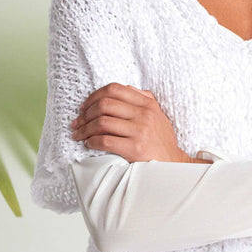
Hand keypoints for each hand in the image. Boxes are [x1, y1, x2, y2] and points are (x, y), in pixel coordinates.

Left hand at [69, 83, 193, 162]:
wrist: (174, 163)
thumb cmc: (161, 140)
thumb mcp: (157, 114)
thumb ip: (142, 99)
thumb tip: (121, 88)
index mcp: (147, 103)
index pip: (115, 89)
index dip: (94, 95)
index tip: (84, 106)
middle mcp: (144, 114)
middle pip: (105, 104)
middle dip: (85, 113)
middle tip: (78, 122)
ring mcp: (140, 131)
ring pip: (102, 122)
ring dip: (85, 128)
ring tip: (79, 134)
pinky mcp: (135, 149)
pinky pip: (104, 141)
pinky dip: (91, 141)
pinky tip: (88, 144)